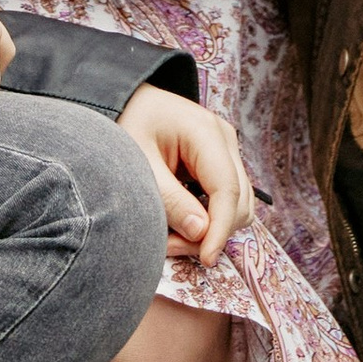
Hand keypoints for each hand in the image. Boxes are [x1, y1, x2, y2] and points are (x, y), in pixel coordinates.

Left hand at [117, 85, 255, 265]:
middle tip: (167, 246)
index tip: (206, 259)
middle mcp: (224, 139)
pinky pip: (226, 200)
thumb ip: (168, 199)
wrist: (124, 102)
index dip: (220, 229)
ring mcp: (226, 150)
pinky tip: (178, 223)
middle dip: (211, 232)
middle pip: (238, 201)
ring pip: (237, 204)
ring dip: (210, 229)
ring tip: (169, 237)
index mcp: (205, 131)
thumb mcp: (138, 163)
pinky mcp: (220, 162)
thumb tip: (200, 234)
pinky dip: (208, 218)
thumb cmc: (127, 125)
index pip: (227, 189)